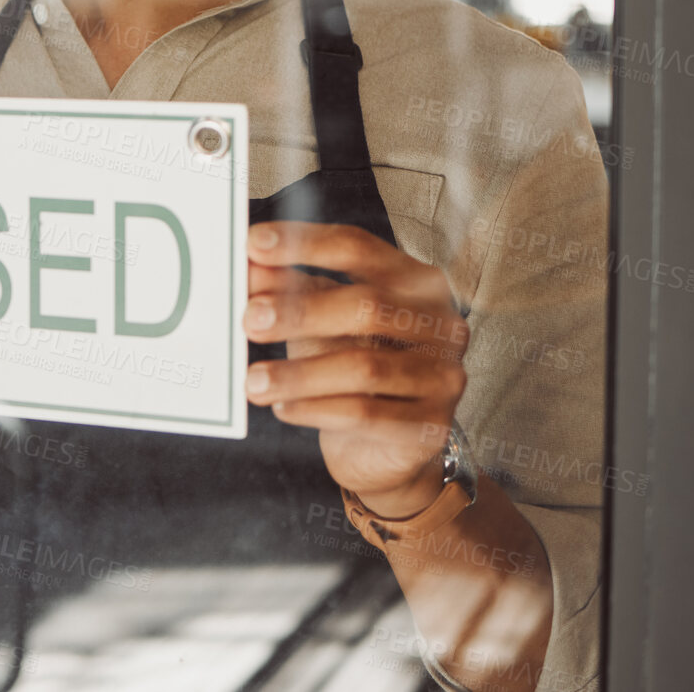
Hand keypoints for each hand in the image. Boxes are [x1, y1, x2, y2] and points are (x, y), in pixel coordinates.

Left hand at [242, 221, 468, 517]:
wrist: (384, 448)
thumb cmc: (351, 365)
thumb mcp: (320, 322)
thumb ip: (290, 292)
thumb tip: (250, 269)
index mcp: (414, 281)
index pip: (359, 248)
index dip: (305, 244)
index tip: (254, 245)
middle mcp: (440, 321)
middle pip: (367, 306)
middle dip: (301, 312)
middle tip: (250, 321)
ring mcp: (443, 374)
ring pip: (364, 367)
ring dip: (299, 373)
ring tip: (254, 381)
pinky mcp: (432, 423)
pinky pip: (365, 414)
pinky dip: (315, 409)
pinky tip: (283, 408)